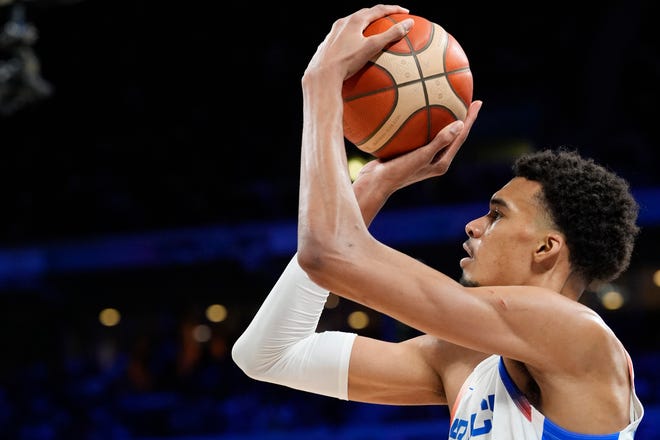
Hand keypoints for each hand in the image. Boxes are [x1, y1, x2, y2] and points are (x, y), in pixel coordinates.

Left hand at [305, 5, 412, 80]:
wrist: (321, 75)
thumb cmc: (346, 61)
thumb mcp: (372, 47)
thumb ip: (391, 35)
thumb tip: (409, 24)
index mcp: (354, 21)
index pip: (378, 9)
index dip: (393, 9)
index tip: (405, 13)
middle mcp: (341, 24)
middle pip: (363, 14)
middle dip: (377, 15)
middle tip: (388, 19)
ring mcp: (332, 34)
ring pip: (350, 25)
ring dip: (363, 26)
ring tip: (371, 32)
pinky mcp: (326, 46)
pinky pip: (341, 38)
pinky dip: (351, 38)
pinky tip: (353, 48)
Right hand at [355, 100, 482, 194]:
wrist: (375, 183)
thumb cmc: (399, 172)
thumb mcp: (421, 156)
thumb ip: (440, 141)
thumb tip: (460, 124)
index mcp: (441, 162)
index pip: (460, 137)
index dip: (470, 119)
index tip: (477, 102)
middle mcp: (434, 160)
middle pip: (452, 135)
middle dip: (460, 118)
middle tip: (466, 100)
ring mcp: (421, 157)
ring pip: (435, 133)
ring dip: (441, 119)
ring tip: (444, 102)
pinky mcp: (408, 153)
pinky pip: (419, 134)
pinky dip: (420, 121)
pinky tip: (414, 110)